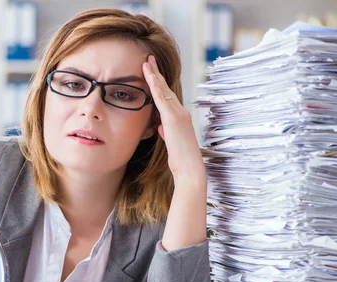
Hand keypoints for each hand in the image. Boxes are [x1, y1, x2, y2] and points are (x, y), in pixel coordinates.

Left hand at [142, 55, 205, 183]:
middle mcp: (181, 112)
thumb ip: (166, 131)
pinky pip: (161, 98)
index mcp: (179, 117)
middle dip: (157, 73)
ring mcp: (178, 113)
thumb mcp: (171, 142)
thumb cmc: (180, 159)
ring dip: (155, 74)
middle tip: (149, 59)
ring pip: (164, 90)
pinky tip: (149, 76)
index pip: (167, 97)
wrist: (189, 168)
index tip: (152, 72)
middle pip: (166, 89)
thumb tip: (159, 126)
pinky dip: (155, 86)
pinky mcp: (173, 118)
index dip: (159, 84)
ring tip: (146, 62)